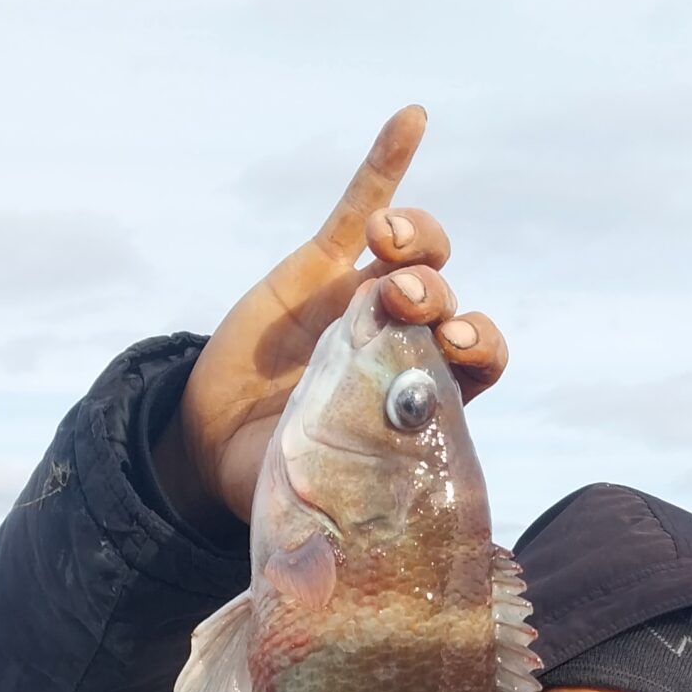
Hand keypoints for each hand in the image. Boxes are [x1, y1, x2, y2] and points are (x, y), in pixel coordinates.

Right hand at [151, 104, 509, 532]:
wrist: (212, 449)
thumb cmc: (274, 481)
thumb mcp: (308, 505)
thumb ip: (334, 519)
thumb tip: (336, 571)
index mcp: (422, 399)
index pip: (480, 360)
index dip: (480, 342)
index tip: (457, 346)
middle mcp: (406, 344)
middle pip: (452, 299)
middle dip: (444, 295)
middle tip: (418, 308)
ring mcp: (366, 299)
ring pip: (418, 251)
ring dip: (419, 241)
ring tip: (390, 251)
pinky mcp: (321, 266)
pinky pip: (361, 206)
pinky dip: (387, 166)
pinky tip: (413, 120)